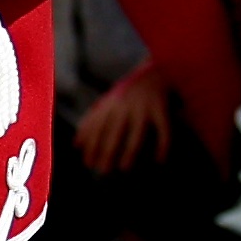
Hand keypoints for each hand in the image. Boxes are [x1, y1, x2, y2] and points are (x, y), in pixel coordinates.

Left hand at [72, 59, 192, 179]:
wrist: (156, 69)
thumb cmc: (129, 91)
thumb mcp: (108, 101)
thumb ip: (92, 120)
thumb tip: (75, 145)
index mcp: (111, 103)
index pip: (97, 127)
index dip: (91, 145)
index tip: (88, 163)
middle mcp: (125, 105)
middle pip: (114, 132)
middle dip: (107, 151)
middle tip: (102, 171)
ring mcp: (144, 107)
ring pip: (136, 133)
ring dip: (130, 151)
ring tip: (124, 168)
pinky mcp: (162, 108)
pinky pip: (164, 130)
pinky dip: (163, 146)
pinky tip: (160, 160)